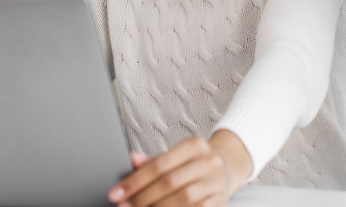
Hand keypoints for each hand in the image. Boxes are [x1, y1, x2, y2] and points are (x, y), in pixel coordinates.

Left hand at [109, 131, 251, 206]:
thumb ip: (153, 161)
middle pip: (170, 182)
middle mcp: (209, 161)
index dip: (135, 180)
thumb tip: (132, 158)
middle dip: (142, 197)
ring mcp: (216, 182)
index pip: (160, 164)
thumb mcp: (176, 156)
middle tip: (124, 206)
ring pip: (183, 198)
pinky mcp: (220, 200)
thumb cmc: (194, 163)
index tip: (117, 193)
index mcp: (194, 145)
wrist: (227, 168)